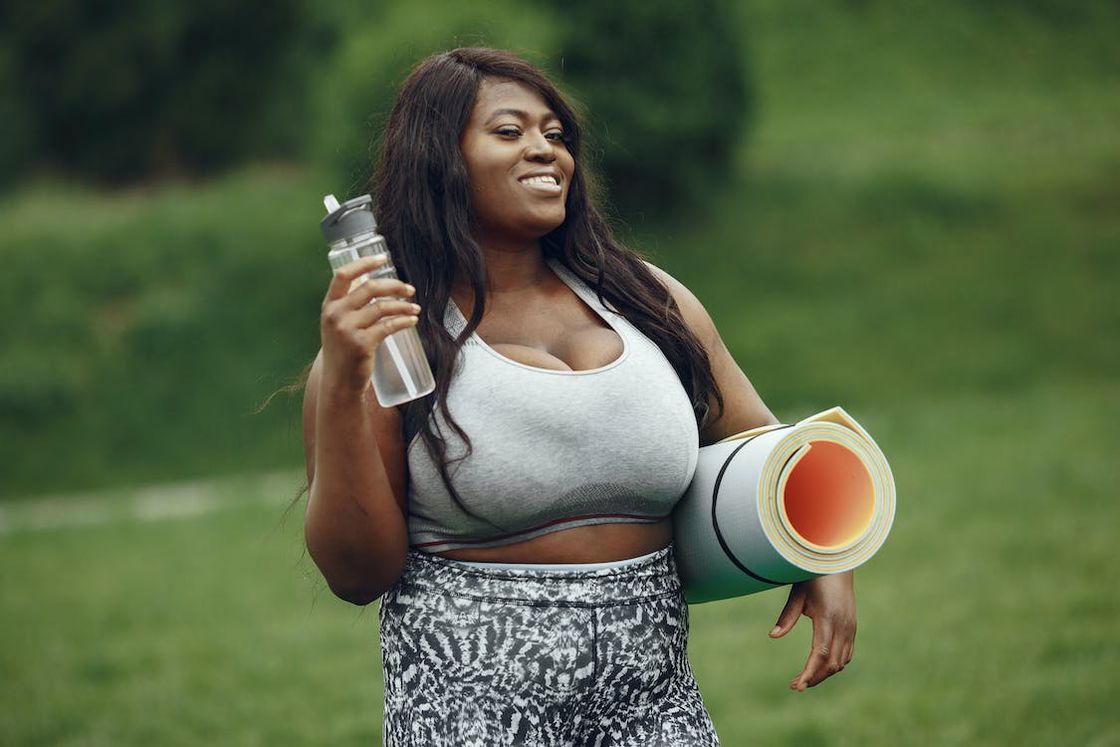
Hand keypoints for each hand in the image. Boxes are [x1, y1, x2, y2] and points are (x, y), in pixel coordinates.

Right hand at [319, 255, 419, 394]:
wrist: (338, 383)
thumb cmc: (341, 352)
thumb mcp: (336, 324)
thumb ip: (348, 304)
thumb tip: (366, 281)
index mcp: (329, 306)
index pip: (344, 275)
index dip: (365, 263)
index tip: (383, 258)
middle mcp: (335, 315)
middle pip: (370, 288)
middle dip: (394, 285)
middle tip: (409, 289)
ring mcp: (347, 329)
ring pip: (382, 307)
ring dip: (403, 306)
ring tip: (414, 308)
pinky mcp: (361, 344)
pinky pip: (389, 326)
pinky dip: (404, 322)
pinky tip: (412, 321)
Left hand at [768, 571, 856, 690]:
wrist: (837, 561)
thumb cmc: (813, 576)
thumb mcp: (797, 593)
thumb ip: (787, 616)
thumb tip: (773, 636)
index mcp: (828, 618)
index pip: (819, 654)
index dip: (809, 673)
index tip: (797, 686)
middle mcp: (843, 625)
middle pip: (831, 663)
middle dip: (814, 678)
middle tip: (795, 685)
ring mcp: (850, 626)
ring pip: (841, 661)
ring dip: (824, 673)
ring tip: (805, 678)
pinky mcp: (852, 626)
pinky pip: (847, 652)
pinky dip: (835, 663)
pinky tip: (820, 666)